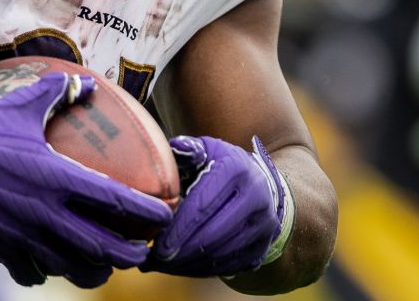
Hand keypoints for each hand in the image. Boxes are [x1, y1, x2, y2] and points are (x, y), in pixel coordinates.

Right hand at [0, 73, 172, 286]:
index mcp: (57, 176)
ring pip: (69, 267)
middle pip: (99, 245)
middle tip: (142, 252)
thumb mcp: (24, 105)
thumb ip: (59, 92)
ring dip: (93, 269)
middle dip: (128, 253)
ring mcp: (22, 234)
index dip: (145, 212)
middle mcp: (45, 211)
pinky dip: (47, 272)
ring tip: (106, 265)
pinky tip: (54, 265)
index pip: (114, 200)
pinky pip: (32, 271)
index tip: (164, 217)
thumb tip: (87, 83)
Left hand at [141, 135, 288, 277]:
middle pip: (213, 234)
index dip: (177, 228)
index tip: (154, 245)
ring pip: (222, 254)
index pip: (203, 205)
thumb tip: (177, 148)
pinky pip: (231, 265)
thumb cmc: (219, 166)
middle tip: (153, 260)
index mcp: (237, 168)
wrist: (260, 183)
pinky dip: (203, 270)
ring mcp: (265, 223)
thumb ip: (187, 150)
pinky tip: (183, 267)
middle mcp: (257, 196)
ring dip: (188, 264)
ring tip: (163, 265)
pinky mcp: (265, 245)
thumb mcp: (205, 150)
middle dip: (180, 251)